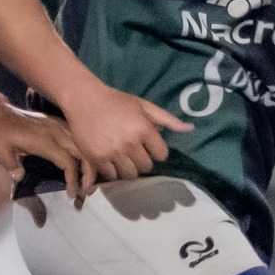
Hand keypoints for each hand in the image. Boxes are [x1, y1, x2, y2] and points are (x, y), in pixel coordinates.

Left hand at [0, 87, 94, 202]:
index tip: (71, 193)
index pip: (68, 162)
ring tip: (89, 179)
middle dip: (90, 173)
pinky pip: (78, 137)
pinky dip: (85, 150)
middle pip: (84, 153)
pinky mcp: (59, 123)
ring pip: (84, 145)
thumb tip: (19, 179)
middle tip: (87, 190)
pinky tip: (84, 160)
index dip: (73, 179)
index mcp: (44, 141)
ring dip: (91, 162)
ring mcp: (59, 126)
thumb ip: (11, 165)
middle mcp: (56, 132)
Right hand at [62, 81, 191, 182]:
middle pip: (146, 167)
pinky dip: (112, 171)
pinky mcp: (96, 157)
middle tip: (136, 154)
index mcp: (144, 129)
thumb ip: (167, 119)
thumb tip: (190, 129)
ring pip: (130, 174)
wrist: (84, 99)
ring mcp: (112, 152)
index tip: (149, 146)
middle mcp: (129, 142)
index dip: (157, 151)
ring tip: (124, 160)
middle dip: (144, 162)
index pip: (162, 155)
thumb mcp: (144, 105)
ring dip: (129, 169)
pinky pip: (111, 175)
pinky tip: (111, 161)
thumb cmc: (117, 101)